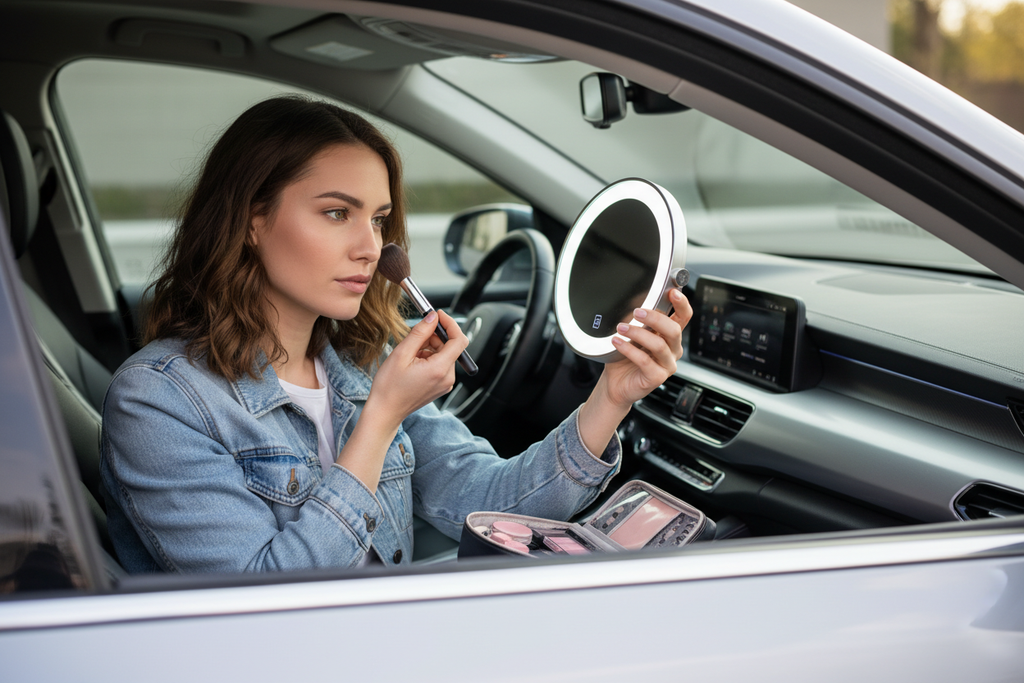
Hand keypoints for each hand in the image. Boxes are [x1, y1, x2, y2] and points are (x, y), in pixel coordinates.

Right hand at [365, 310, 468, 429]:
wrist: (385, 411)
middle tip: (415, 338)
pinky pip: (440, 364)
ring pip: (444, 354)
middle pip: (450, 346)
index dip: (450, 324)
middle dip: (434, 337)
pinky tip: (413, 363)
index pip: (459, 340)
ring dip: (430, 348)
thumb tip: (433, 317)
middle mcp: (448, 377)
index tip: (438, 315)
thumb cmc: (389, 387)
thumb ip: (420, 333)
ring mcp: (445, 383)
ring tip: (410, 354)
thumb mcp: (401, 353)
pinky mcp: (441, 386)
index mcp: (440, 369)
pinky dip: (429, 358)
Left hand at [577, 289, 690, 456]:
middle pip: (673, 330)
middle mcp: (672, 350)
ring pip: (659, 345)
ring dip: (638, 333)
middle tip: (636, 312)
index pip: (684, 317)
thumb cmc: (625, 358)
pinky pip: (645, 361)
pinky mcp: (657, 377)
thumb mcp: (633, 334)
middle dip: (655, 318)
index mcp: (670, 336)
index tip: (672, 292)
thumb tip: (634, 300)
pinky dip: (629, 349)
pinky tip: (617, 342)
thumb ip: (638, 320)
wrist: (616, 384)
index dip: (682, 303)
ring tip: (621, 328)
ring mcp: (667, 365)